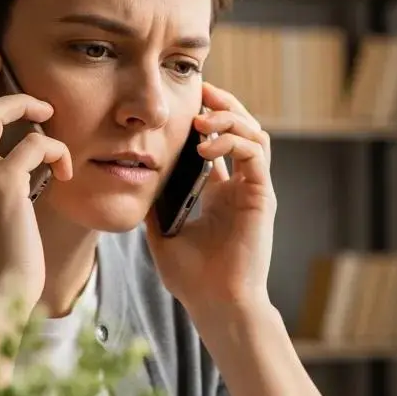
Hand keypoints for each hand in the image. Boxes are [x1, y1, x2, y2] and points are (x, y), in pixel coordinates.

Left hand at [145, 82, 275, 319]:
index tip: (184, 102)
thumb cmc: (193, 278)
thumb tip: (134, 177)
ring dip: (229, 118)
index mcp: (220, 194)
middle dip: (222, 104)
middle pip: (242, 128)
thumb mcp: (162, 231)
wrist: (216, 304)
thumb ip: (155, 202)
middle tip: (200, 92)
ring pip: (255, 133)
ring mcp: (254, 190)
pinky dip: (233, 141)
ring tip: (201, 120)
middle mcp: (240, 187)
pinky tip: (206, 147)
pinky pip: (255, 153)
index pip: (219, 141)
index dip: (206, 116)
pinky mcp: (262, 196)